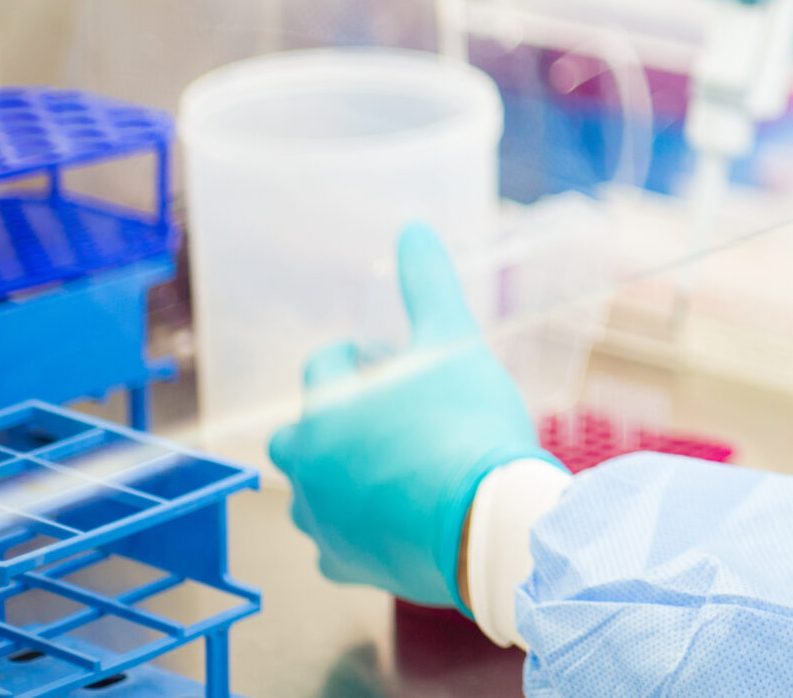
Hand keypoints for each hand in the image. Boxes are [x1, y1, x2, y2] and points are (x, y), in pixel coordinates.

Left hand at [267, 224, 554, 609]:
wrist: (489, 522)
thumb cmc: (467, 423)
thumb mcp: (454, 341)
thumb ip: (427, 284)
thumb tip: (412, 228)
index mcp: (324, 408)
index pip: (325, 364)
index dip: (368, 357)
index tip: (408, 365)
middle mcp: (306, 466)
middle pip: (303, 431)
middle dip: (342, 419)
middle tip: (402, 418)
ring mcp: (319, 520)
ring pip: (315, 487)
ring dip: (346, 472)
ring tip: (406, 466)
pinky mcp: (341, 565)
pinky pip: (334, 541)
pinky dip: (358, 527)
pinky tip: (401, 514)